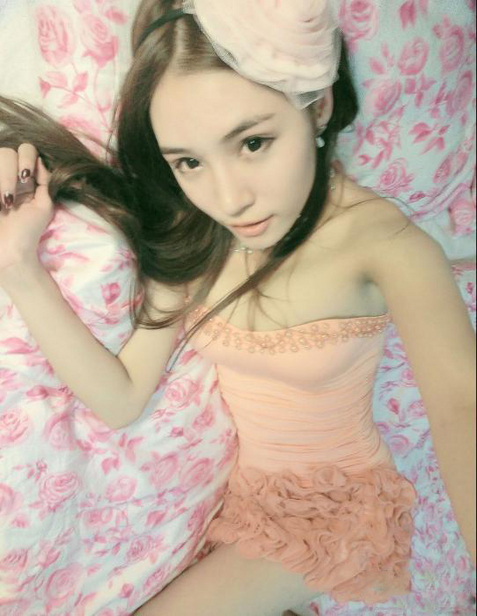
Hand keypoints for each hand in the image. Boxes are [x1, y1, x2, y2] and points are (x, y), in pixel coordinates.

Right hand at [0, 145, 53, 277]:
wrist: (9, 252)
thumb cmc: (27, 232)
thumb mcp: (44, 205)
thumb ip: (45, 182)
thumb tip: (41, 160)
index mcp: (25, 178)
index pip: (26, 150)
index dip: (27, 158)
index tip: (27, 178)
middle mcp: (7, 176)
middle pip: (6, 152)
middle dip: (9, 174)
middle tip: (9, 198)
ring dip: (1, 179)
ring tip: (2, 202)